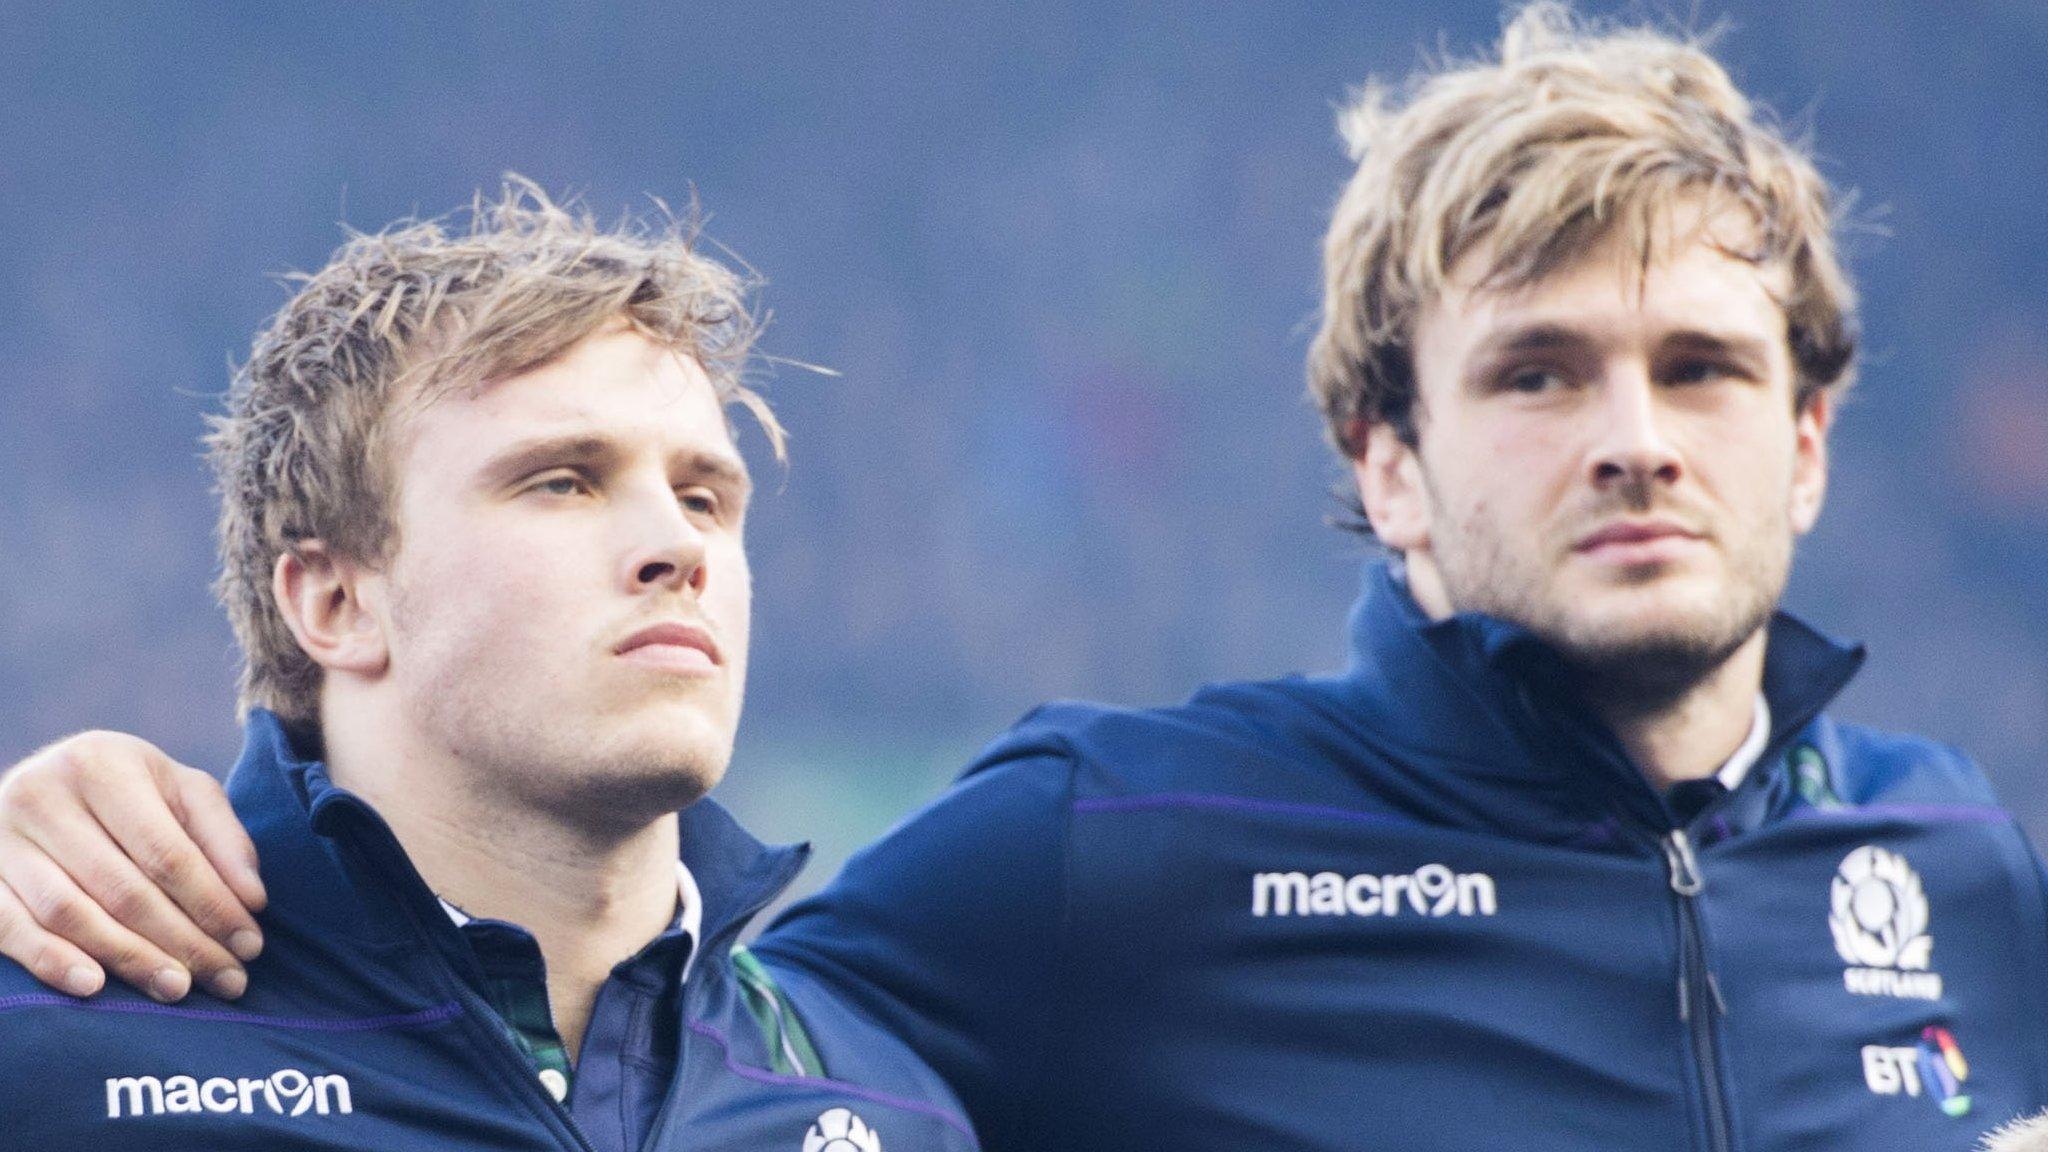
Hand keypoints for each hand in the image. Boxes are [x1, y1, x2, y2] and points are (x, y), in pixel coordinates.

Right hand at [0, 731, 266, 1000]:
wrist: (43, 785)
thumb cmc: (130, 794)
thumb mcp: (182, 792)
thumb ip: (224, 839)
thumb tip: (253, 900)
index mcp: (102, 764)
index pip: (167, 852)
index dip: (213, 904)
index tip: (251, 945)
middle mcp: (42, 794)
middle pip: (123, 888)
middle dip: (183, 941)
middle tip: (228, 980)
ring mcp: (1, 838)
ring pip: (70, 913)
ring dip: (129, 958)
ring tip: (179, 989)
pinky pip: (9, 928)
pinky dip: (51, 961)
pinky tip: (94, 986)